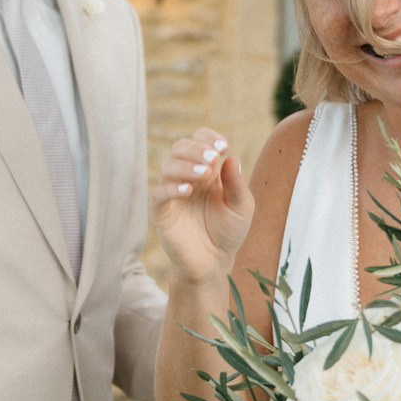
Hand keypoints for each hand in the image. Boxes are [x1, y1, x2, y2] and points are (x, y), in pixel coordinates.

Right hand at [150, 127, 254, 286]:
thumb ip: (237, 185)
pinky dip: (172, 188)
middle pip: (180, 147)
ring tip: (203, 174)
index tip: (224, 147)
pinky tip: (188, 190)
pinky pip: (159, 194)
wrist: (214, 263)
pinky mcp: (161, 212)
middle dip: (196, 149)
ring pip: (168, 166)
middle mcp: (186, 176)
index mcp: (206, 170)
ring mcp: (172, 193)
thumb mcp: (241, 208)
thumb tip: (231, 158)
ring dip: (185, 165)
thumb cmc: (228, 232)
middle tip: (212, 159)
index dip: (209, 138)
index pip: (200, 141)